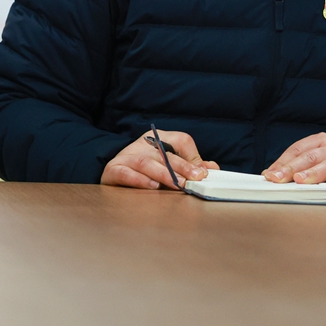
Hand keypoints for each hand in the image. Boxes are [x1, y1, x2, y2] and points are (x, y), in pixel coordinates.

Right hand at [101, 130, 218, 189]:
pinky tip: (152, 186)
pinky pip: (125, 173)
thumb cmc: (146, 169)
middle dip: (182, 166)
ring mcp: (126, 156)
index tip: (203, 173)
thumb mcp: (169, 164)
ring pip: (145, 162)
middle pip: (164, 153)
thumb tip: (212, 169)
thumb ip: (190, 166)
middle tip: (195, 179)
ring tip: (177, 184)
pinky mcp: (113, 169)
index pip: (180, 140)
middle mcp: (142, 145)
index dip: (192, 156)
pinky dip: (138, 179)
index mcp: (158, 139)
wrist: (113, 172)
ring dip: (163, 174)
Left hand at [263, 132, 325, 184]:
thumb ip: (293, 167)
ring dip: (313, 173)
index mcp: (320, 141)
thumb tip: (268, 174)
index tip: (270, 175)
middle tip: (280, 178)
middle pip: (310, 157)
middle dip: (292, 168)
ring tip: (300, 180)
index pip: (297, 150)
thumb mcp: (313, 164)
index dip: (282, 162)